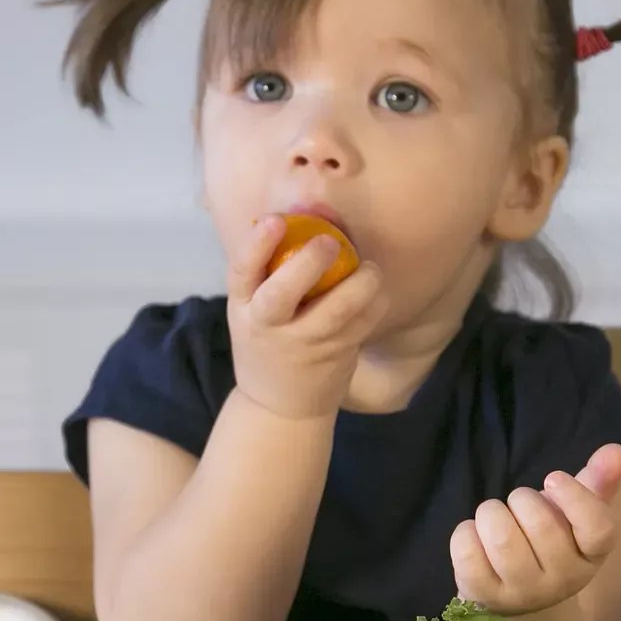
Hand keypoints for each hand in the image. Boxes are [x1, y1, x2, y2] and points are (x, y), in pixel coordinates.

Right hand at [226, 215, 387, 419]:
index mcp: (243, 308)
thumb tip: (303, 213)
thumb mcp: (252, 310)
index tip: (275, 220)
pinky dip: (375, 305)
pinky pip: (361, 326)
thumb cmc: (268, 342)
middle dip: (306, 264)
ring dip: (358, 285)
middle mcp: (268, 327)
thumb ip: (269, 272)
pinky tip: (379, 292)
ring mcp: (302, 345)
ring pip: (334, 312)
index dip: (256, 244)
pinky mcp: (334, 357)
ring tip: (370, 268)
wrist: (280, 407)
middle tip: (329, 242)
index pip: (242, 271)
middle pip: (281, 294)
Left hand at [450, 443, 620, 616]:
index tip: (552, 478)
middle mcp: (563, 581)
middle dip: (521, 499)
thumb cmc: (548, 543)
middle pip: (540, 523)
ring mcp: (523, 594)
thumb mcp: (574, 514)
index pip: (598, 529)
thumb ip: (597, 481)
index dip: (575, 498)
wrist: (517, 596)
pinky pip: (467, 550)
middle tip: (519, 506)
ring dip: (490, 513)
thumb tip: (617, 451)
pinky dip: (465, 532)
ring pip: (501, 536)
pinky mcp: (484, 597)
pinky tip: (476, 540)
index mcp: (591, 555)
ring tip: (496, 521)